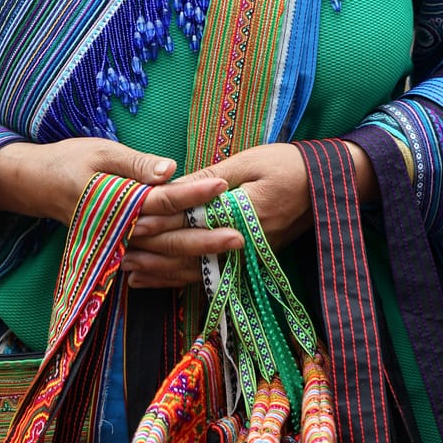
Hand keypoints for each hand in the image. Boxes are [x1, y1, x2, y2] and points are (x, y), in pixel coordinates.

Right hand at [0, 138, 241, 288]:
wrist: (39, 185)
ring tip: (231, 251)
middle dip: (206, 236)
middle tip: (242, 233)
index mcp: (119, 201)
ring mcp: (120, 244)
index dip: (194, 193)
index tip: (223, 185)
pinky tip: (202, 268)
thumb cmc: (71, 160)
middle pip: (170, 236)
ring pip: (164, 254)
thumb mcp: (101, 152)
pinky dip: (176, 266)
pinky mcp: (121, 248)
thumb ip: (136, 164)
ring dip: (197, 255)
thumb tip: (170, 170)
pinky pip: (152, 261)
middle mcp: (121, 229)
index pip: (164, 200)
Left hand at [122, 143, 309, 289]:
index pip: (189, 220)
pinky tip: (154, 280)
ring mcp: (244, 256)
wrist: (327, 188)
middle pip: (186, 250)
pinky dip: (177, 279)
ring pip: (193, 270)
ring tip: (125, 270)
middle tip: (115, 248)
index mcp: (239, 213)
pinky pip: (207, 276)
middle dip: (150, 249)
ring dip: (159, 271)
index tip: (128, 219)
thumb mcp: (250, 162)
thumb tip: (176, 185)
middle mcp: (240, 242)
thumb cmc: (289, 166)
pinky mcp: (246, 261)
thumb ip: (212, 178)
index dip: (158, 219)